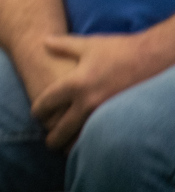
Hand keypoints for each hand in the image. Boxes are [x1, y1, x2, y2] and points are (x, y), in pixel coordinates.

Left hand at [30, 34, 170, 148]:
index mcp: (75, 83)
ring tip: (67, 150)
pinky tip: (91, 146)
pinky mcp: (122, 119)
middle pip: (62, 127)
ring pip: (83, 138)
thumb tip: (43, 41)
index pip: (47, 103)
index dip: (38, 111)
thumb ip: (63, 45)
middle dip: (53, 137)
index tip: (36, 115)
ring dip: (73, 145)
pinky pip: (103, 136)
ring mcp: (106, 113)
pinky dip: (94, 143)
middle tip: (49, 143)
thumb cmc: (120, 50)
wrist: (155, 59)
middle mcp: (88, 102)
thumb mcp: (88, 45)